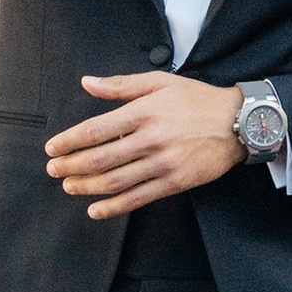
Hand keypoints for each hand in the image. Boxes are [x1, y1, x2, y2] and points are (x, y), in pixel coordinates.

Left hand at [46, 73, 248, 218]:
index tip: (52, 148)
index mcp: (144, 112)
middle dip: (71, 166)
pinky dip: (113, 207)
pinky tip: (95, 210)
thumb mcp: (160, 82)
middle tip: (54, 171)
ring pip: (115, 181)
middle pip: (100, 158)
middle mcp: (150, 139)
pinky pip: (137, 198)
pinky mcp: (174, 182)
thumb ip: (121, 85)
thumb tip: (88, 83)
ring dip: (87, 187)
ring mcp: (163, 164)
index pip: (96, 130)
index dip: (69, 141)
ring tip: (69, 187)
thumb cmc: (198, 99)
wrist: (238, 123)